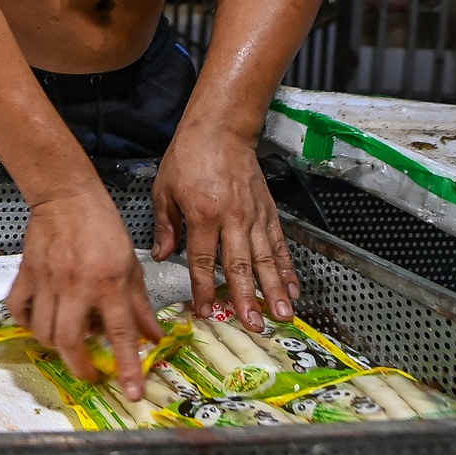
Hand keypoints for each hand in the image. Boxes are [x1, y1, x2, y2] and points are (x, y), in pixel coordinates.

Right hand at [9, 186, 161, 400]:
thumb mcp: (132, 265)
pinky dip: (25, 323)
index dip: (128, 367)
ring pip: (43, 331)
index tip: (132, 393)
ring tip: (66, 344)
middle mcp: (77, 287)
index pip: (121, 334)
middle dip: (78, 367)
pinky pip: (18, 308)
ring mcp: (48, 281)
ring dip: (54, 346)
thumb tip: (154, 336)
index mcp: (109, 284)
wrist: (66, 197)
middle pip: (69, 341)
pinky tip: (37, 324)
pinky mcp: (27, 273)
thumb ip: (140, 304)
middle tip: (90, 373)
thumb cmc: (103, 227)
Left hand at [152, 125, 298, 330]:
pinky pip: (279, 245)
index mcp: (203, 214)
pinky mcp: (269, 212)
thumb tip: (162, 256)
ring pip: (266, 259)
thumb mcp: (164, 188)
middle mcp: (232, 218)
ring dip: (274, 289)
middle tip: (254, 325)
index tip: (205, 312)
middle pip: (240, 265)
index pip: (202, 260)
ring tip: (282, 315)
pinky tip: (293, 289)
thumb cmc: (188, 157)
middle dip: (247, 298)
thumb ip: (165, 225)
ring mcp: (254, 216)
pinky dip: (287, 268)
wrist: (221, 129)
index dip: (203, 288)